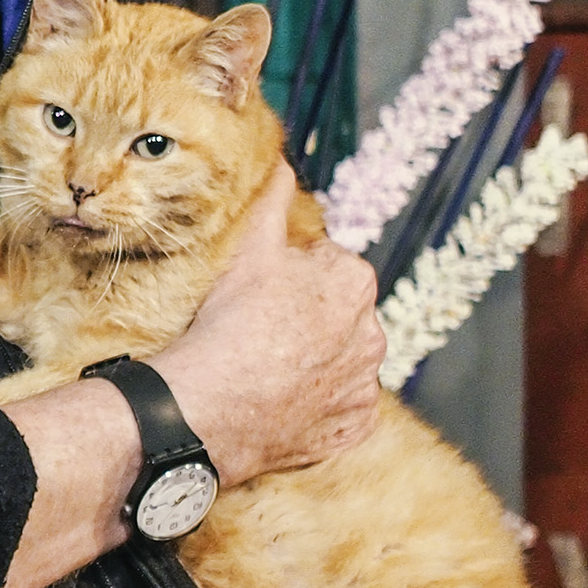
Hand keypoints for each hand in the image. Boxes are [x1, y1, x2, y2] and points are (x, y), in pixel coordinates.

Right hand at [152, 166, 381, 487]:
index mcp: (355, 283)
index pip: (327, 268)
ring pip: (339, 364)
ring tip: (266, 367)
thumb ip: (272, 201)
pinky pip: (337, 411)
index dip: (290, 277)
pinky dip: (315, 407)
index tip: (260, 291)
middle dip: (307, 320)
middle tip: (259, 329)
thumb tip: (280, 161)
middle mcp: (373, 333)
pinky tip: (280, 401)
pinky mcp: (352, 426)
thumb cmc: (232, 322)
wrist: (214, 404)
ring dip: (313, 363)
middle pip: (337, 317)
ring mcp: (364, 384)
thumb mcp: (250, 247)